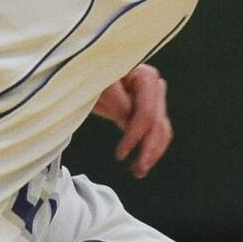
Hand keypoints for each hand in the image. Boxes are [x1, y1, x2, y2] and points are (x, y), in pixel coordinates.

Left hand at [91, 64, 171, 178]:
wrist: (82, 70)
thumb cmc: (85, 72)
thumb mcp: (95, 84)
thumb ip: (113, 98)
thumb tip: (128, 119)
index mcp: (144, 75)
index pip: (146, 113)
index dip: (135, 136)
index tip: (119, 155)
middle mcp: (153, 84)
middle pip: (158, 122)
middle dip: (149, 148)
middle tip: (137, 171)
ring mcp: (152, 96)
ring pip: (161, 127)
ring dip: (153, 151)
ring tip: (140, 171)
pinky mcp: (145, 107)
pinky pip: (155, 128)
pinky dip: (151, 145)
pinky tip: (142, 161)